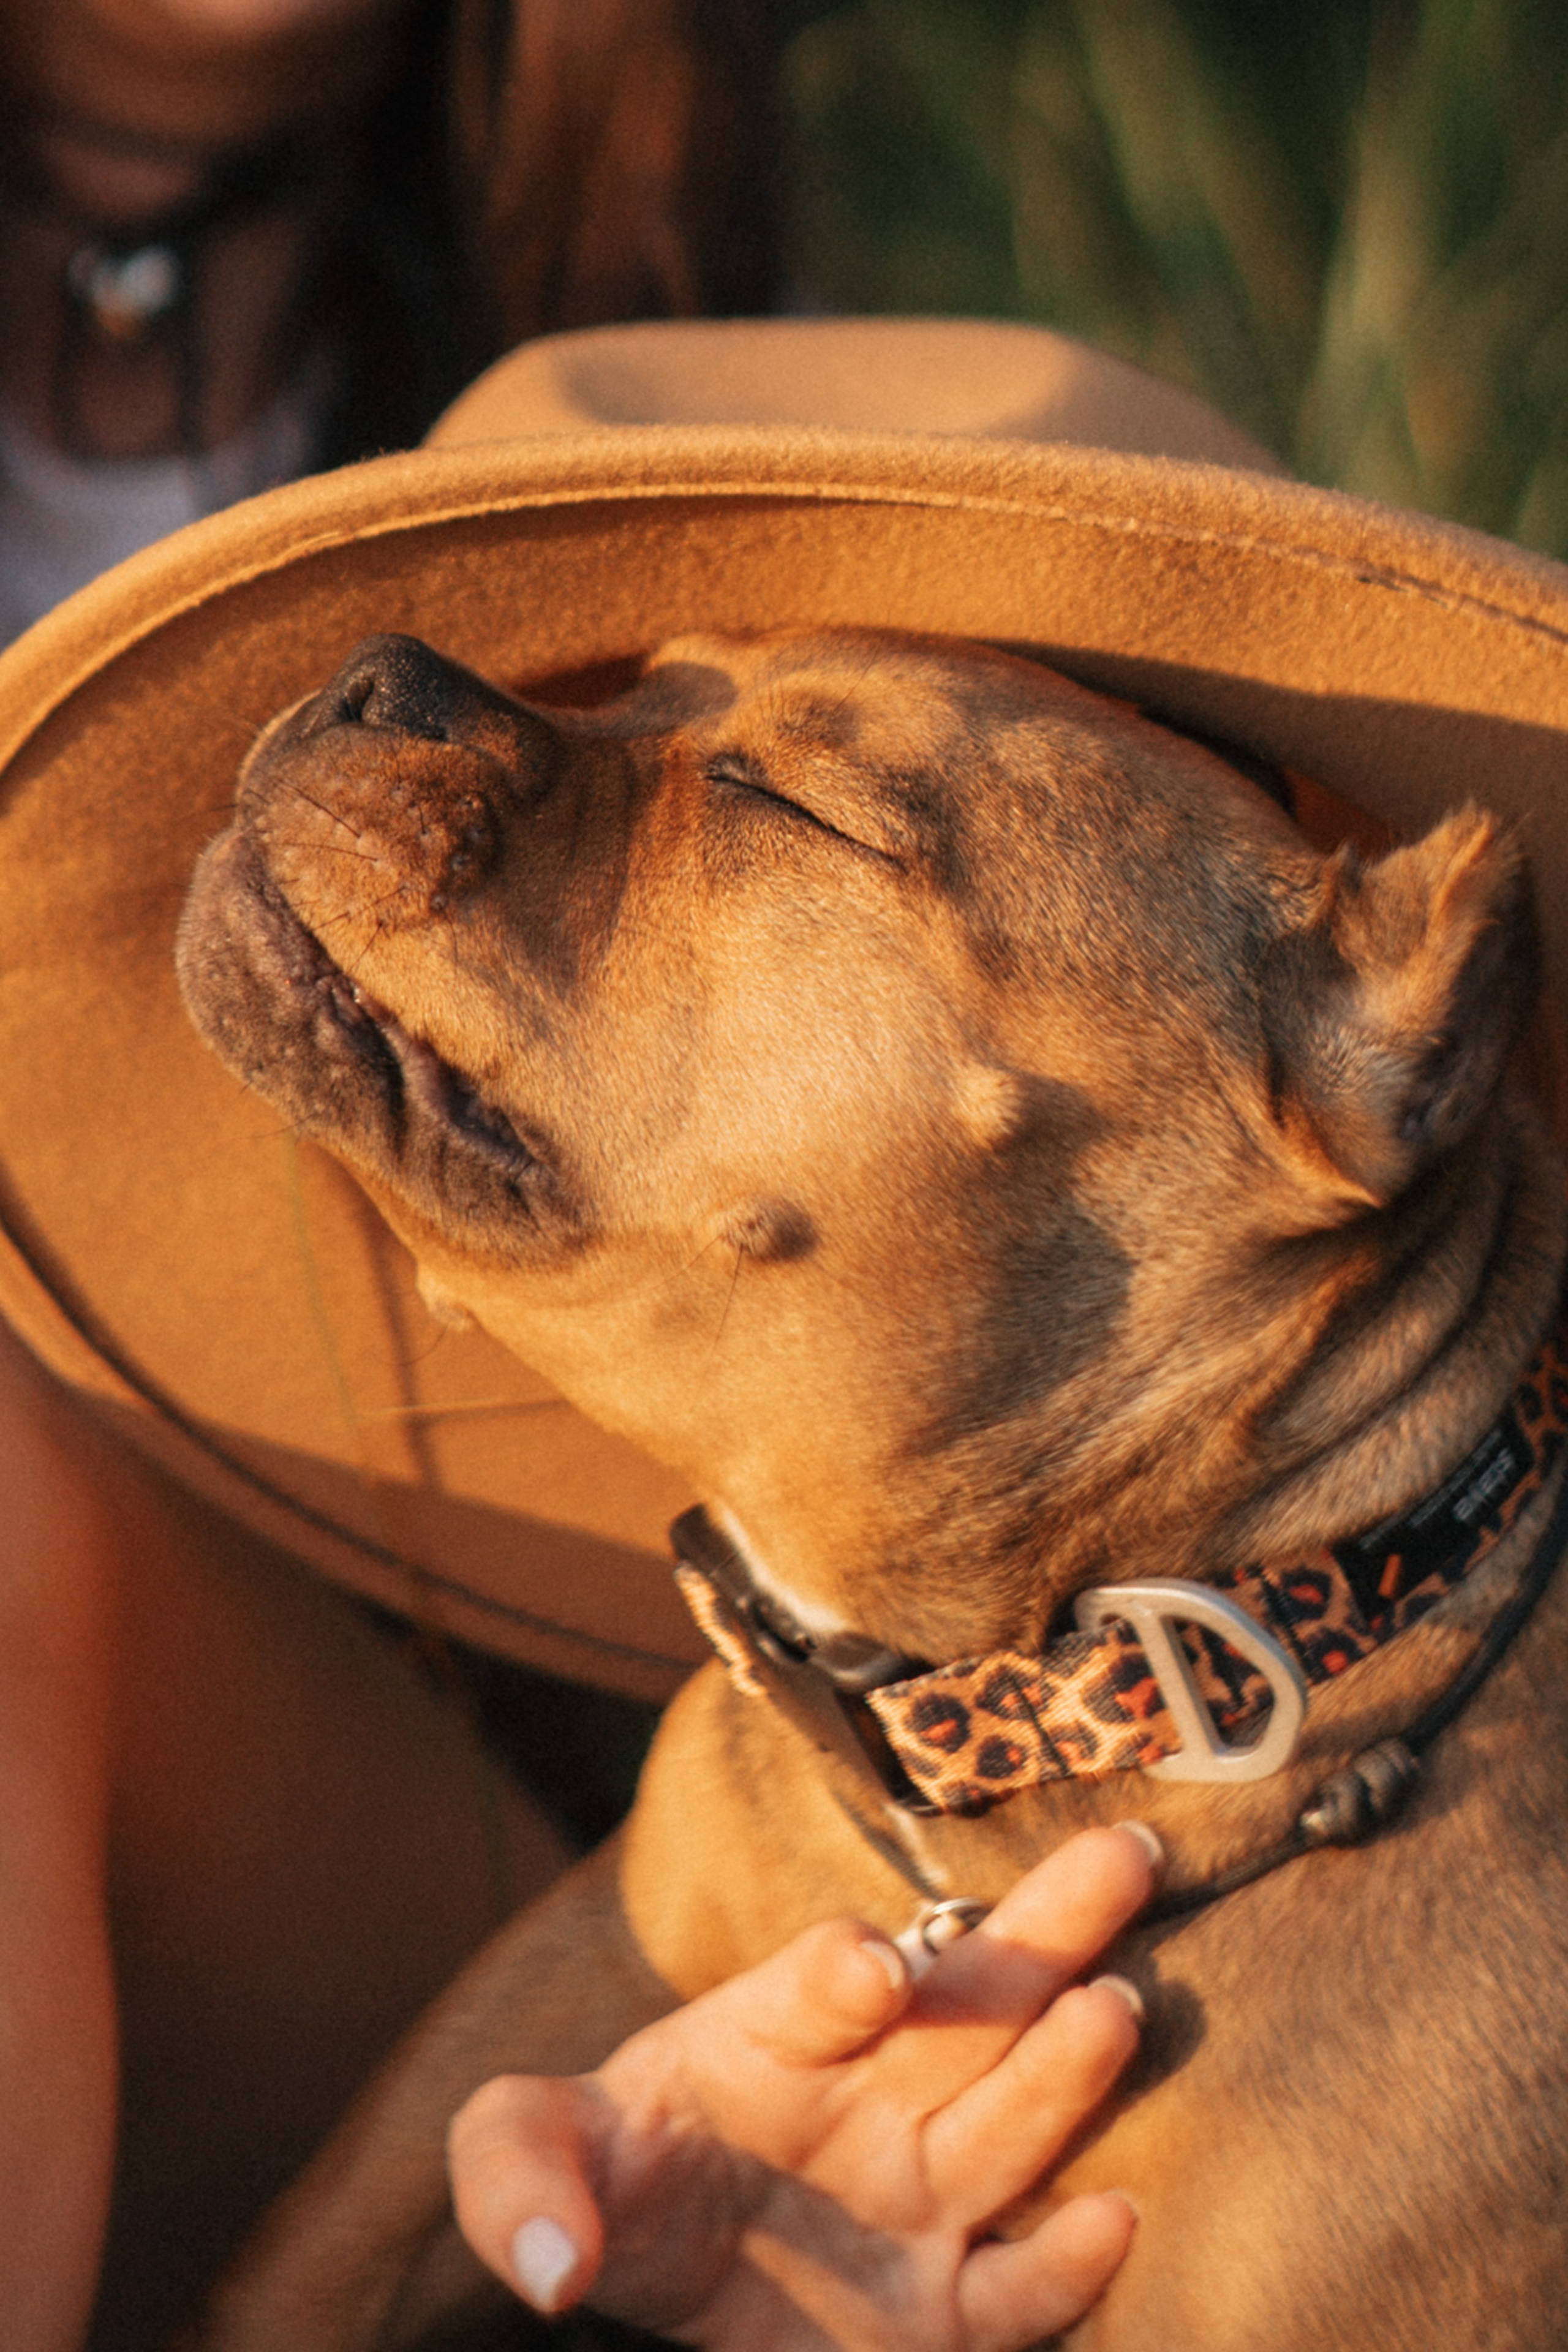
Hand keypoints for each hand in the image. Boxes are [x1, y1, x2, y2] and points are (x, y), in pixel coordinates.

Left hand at [448, 1824, 1154, 2349]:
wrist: (682, 2265)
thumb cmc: (618, 2179)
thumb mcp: (526, 2155)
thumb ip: (512, 2174)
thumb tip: (549, 2267)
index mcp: (774, 2031)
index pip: (813, 1986)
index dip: (841, 1969)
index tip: (871, 1963)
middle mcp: (874, 2091)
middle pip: (972, 1997)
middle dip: (1046, 1924)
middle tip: (1120, 1851)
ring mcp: (923, 2192)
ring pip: (1016, 2114)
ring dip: (1067, 2065)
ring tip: (1113, 2007)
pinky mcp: (953, 2307)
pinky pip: (1021, 2287)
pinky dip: (1070, 2260)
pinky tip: (1115, 2216)